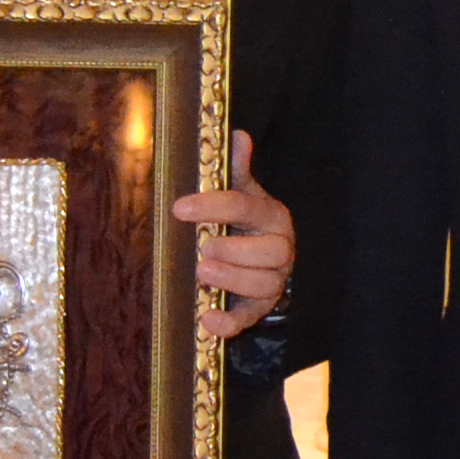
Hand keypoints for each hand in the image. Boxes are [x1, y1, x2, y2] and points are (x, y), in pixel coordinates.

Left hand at [175, 132, 293, 340]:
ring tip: (202, 273)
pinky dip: (228, 323)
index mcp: (272, 216)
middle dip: (234, 250)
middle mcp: (280, 249)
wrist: (263, 262)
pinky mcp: (260, 309)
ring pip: (263, 285)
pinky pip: (249, 319)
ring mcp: (273, 282)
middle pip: (270, 251)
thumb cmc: (246, 224)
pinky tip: (207, 320)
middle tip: (203, 249)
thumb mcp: (243, 195)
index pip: (246, 207)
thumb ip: (236, 170)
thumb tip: (237, 134)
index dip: (213, 206)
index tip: (179, 208)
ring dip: (231, 279)